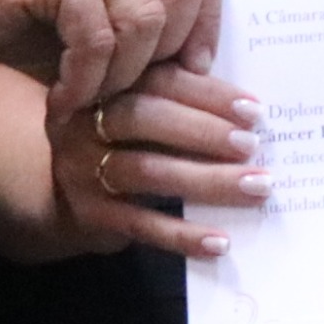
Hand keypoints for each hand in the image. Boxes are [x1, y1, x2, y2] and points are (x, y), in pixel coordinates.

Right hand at [0, 0, 219, 111]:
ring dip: (122, 74)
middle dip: (168, 49)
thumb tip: (200, 62)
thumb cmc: (12, 11)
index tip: (190, 68)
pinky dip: (86, 80)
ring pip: (144, 16)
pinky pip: (97, 37)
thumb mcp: (92, 5)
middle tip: (135, 86)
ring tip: (92, 97)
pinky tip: (63, 97)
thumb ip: (143, 11)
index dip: (204, 20)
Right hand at [50, 60, 266, 259]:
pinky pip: (140, 224)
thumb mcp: (146, 110)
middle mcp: (87, 122)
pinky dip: (183, 234)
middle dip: (204, 131)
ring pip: (147, 171)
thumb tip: (249, 111)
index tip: (253, 110)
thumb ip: (184, 98)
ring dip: (206, 180)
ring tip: (255, 186)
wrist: (67, 192)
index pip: (160, 80)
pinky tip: (220, 243)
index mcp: (109, 84)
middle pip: (145, 119)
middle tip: (252, 145)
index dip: (208, 94)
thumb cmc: (129, 142)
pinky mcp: (90, 213)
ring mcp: (82, 169)